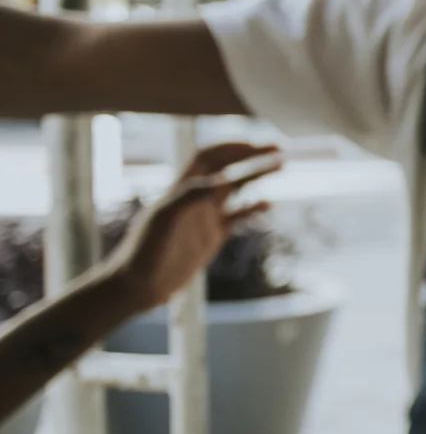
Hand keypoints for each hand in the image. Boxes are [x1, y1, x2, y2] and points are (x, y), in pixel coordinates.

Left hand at [104, 143, 280, 311]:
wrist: (138, 287)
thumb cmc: (144, 252)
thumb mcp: (164, 220)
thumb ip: (191, 196)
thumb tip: (224, 178)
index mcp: (180, 189)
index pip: (208, 157)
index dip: (231, 148)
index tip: (255, 147)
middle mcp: (194, 199)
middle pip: (227, 168)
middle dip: (251, 157)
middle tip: (278, 150)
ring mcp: (204, 217)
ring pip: (236, 189)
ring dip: (257, 176)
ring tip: (280, 167)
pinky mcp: (211, 237)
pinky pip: (237, 217)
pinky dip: (253, 208)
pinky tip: (269, 204)